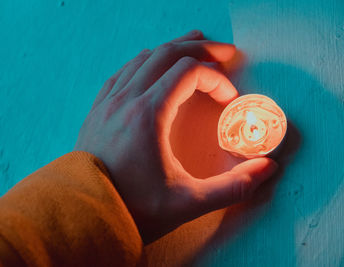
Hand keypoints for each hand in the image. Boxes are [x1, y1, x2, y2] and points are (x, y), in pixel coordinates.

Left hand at [75, 30, 277, 242]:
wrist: (84, 216)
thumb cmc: (131, 209)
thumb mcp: (188, 203)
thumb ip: (232, 187)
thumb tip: (266, 169)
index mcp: (148, 115)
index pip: (189, 73)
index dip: (217, 79)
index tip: (229, 99)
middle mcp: (126, 100)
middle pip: (167, 55)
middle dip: (200, 49)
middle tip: (224, 51)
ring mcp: (108, 103)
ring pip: (142, 59)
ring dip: (171, 50)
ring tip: (193, 45)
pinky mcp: (97, 112)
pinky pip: (122, 73)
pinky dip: (143, 63)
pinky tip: (150, 66)